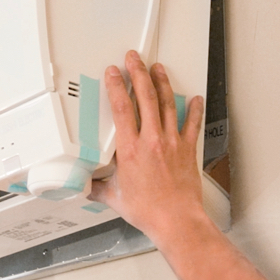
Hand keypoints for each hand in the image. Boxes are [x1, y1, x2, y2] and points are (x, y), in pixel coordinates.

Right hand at [88, 51, 208, 245]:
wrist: (176, 220)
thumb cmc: (148, 211)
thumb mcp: (115, 199)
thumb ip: (98, 188)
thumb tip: (85, 186)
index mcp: (130, 150)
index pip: (121, 109)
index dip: (116, 86)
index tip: (113, 73)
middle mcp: (151, 141)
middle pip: (145, 97)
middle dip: (139, 73)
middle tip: (134, 58)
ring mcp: (172, 142)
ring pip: (167, 104)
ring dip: (162, 83)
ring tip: (158, 68)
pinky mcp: (187, 149)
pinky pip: (192, 124)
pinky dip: (193, 109)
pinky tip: (194, 99)